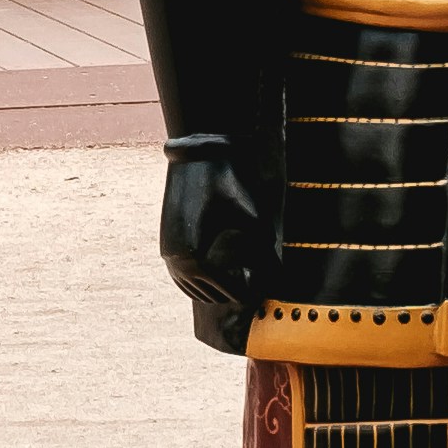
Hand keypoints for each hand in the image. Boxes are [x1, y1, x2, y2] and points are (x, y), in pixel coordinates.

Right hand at [159, 142, 274, 337]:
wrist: (197, 155)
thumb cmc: (227, 183)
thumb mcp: (253, 214)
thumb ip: (266, 245)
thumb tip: (281, 271)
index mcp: (196, 256)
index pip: (223, 289)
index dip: (242, 291)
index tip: (256, 291)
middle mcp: (177, 260)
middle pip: (207, 292)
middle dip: (229, 292)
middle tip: (248, 285)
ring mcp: (168, 253)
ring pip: (191, 288)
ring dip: (213, 288)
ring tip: (235, 278)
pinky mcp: (165, 243)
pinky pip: (180, 275)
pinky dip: (197, 281)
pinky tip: (216, 273)